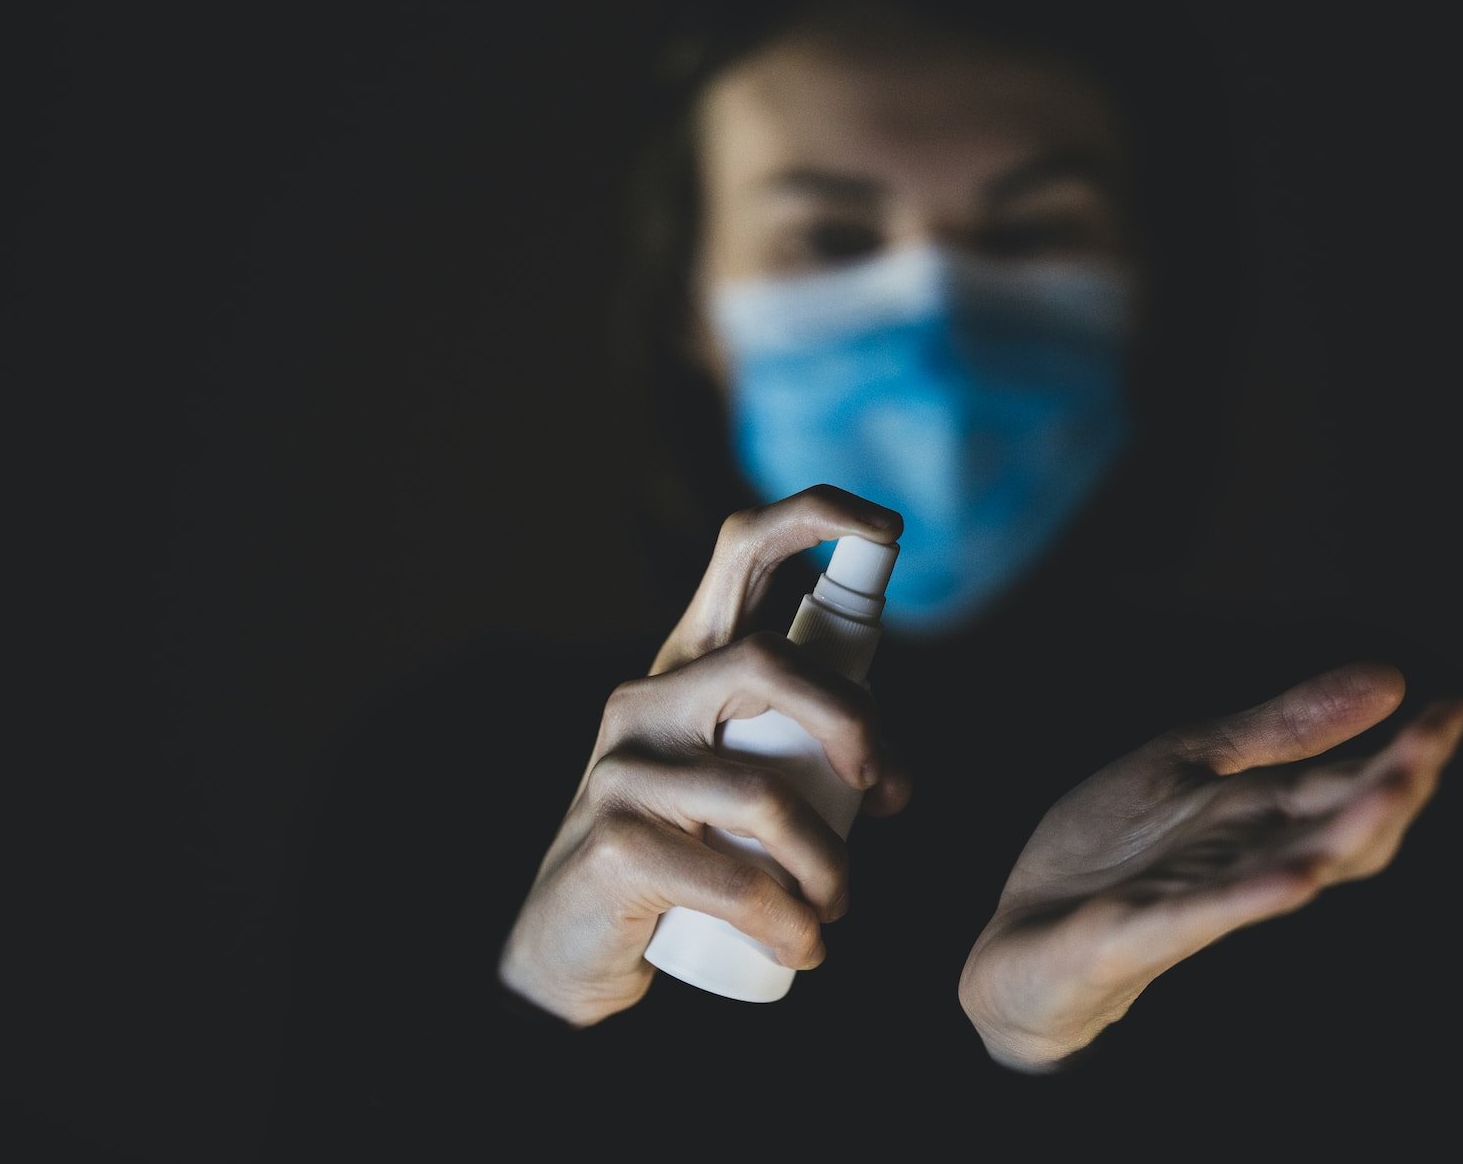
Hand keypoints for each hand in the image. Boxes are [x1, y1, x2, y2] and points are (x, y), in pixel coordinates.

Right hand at [498, 486, 912, 1026]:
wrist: (571, 946)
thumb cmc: (679, 854)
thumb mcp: (734, 780)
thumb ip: (798, 749)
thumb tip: (891, 766)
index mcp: (686, 667)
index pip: (741, 550)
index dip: (816, 516)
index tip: (889, 528)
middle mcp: (648, 699)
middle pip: (766, 662)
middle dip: (853, 721)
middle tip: (882, 790)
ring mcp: (623, 769)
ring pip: (765, 794)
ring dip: (827, 867)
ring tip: (833, 908)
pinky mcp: (615, 844)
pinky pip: (734, 879)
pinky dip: (788, 922)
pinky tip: (803, 946)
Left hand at [957, 663, 1462, 1071]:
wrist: (1019, 936)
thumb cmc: (1108, 855)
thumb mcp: (1189, 763)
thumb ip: (1280, 728)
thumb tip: (1387, 677)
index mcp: (1259, 819)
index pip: (1349, 785)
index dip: (1403, 751)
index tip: (1455, 710)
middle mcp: (1245, 861)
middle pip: (1336, 829)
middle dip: (1389, 788)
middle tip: (1435, 745)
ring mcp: (1198, 901)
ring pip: (1289, 870)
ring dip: (1342, 835)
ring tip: (1394, 793)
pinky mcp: (1141, 933)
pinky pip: (1204, 916)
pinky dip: (1250, 899)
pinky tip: (1296, 881)